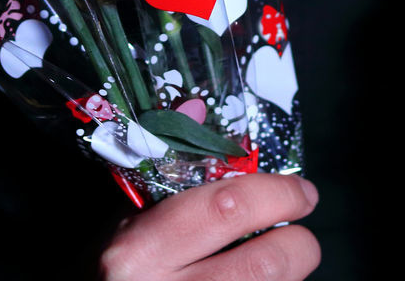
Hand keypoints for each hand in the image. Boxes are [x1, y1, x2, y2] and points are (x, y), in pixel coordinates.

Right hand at [98, 172, 320, 280]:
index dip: (276, 194)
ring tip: (276, 263)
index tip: (300, 191)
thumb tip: (220, 138)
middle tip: (301, 234)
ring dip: (288, 276)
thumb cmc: (104, 275)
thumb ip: (173, 190)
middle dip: (300, 244)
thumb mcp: (125, 227)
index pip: (227, 208)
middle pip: (266, 265)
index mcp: (140, 250)